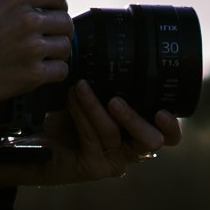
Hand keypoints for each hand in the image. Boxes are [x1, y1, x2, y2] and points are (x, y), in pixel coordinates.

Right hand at [0, 0, 71, 117]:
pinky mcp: (32, 75)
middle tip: (48, 33)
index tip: (52, 10)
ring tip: (43, 51)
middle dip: (58, 26)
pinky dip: (55, 70)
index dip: (56, 3)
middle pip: (65, 21)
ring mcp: (32, 49)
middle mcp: (28, 20)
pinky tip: (42, 67)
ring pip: (65, 46)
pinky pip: (61, 70)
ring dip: (57, 48)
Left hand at [0, 82, 183, 186]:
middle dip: (136, 119)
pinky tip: (72, 98)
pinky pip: (93, 137)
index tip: (163, 111)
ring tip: (80, 86)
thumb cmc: (68, 113)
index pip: (170, 137)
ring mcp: (113, 161)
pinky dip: (83, 113)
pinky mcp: (93, 167)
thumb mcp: (94, 93)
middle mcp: (131, 150)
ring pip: (114, 134)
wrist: (36, 137)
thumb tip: (118, 41)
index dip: (173, 126)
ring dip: (95, 107)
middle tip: (116, 101)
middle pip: (151, 141)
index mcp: (138, 132)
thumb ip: (112, 80)